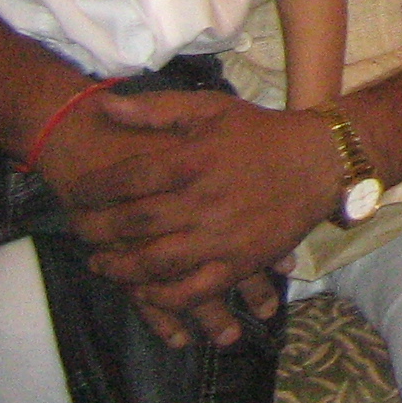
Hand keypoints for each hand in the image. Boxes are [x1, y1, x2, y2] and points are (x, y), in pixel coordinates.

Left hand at [57, 93, 334, 347]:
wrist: (323, 161)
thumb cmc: (263, 132)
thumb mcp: (212, 107)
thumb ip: (157, 108)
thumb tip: (102, 104)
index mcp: (194, 159)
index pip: (126, 178)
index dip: (93, 189)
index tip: (77, 193)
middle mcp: (203, 200)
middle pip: (133, 223)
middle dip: (96, 230)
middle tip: (79, 231)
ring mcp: (222, 236)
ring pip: (155, 262)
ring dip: (120, 268)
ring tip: (102, 264)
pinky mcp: (241, 262)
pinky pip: (193, 290)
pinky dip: (163, 297)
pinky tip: (145, 292)